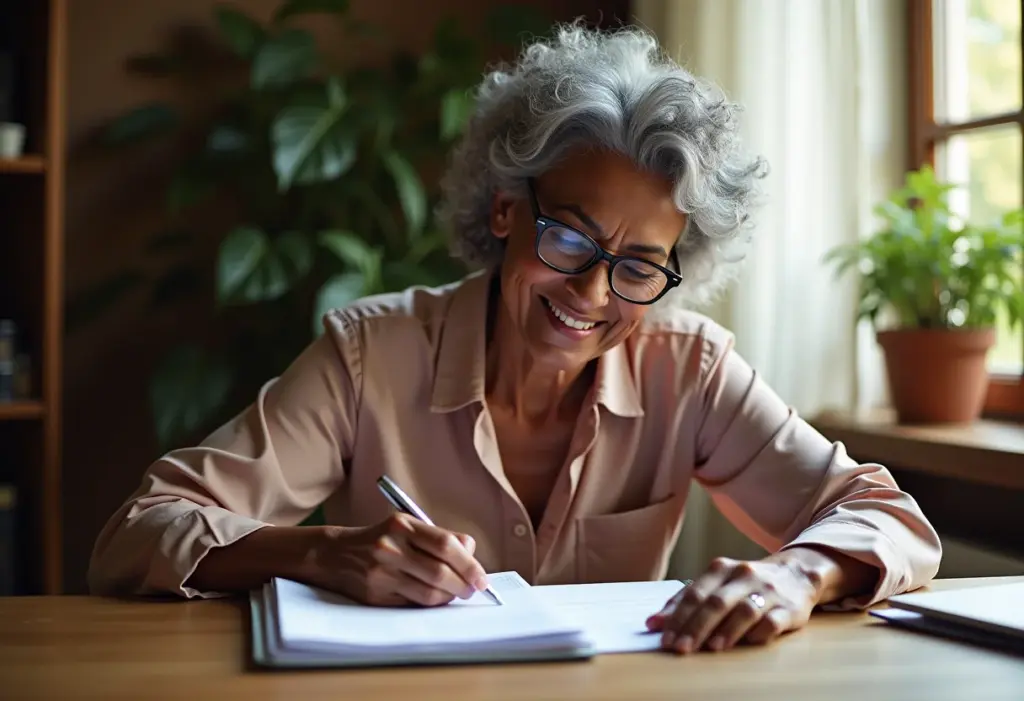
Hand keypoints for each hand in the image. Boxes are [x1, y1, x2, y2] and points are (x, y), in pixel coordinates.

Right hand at [308, 514, 489, 606]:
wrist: (336, 554)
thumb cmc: (382, 539)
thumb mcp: (406, 526)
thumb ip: (440, 537)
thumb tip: (472, 555)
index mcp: (402, 525)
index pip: (446, 544)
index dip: (469, 564)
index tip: (482, 577)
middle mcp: (390, 547)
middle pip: (440, 571)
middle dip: (464, 584)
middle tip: (474, 589)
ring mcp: (381, 573)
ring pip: (429, 592)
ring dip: (450, 596)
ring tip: (456, 593)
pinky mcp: (376, 594)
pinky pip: (414, 603)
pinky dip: (431, 603)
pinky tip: (436, 597)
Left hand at [645, 555, 821, 653]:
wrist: (796, 573)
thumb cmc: (746, 584)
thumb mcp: (716, 584)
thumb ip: (686, 601)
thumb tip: (653, 623)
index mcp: (721, 569)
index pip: (695, 593)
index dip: (677, 615)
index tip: (664, 636)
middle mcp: (743, 576)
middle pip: (716, 602)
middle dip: (695, 626)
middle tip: (681, 647)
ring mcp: (767, 591)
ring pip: (744, 610)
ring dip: (726, 630)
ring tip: (711, 647)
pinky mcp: (789, 608)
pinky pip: (773, 621)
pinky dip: (759, 632)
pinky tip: (747, 643)